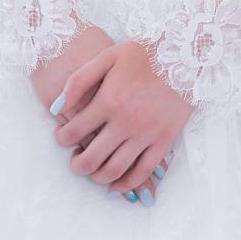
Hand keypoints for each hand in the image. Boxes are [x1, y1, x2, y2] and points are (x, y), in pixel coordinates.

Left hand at [30, 27, 174, 201]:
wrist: (184, 57)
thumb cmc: (144, 55)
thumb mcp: (108, 56)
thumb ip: (79, 80)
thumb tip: (56, 108)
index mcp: (109, 100)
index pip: (75, 131)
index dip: (63, 138)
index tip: (63, 137)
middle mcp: (126, 122)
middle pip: (92, 159)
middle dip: (77, 165)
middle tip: (75, 161)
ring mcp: (146, 134)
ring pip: (115, 170)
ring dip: (98, 177)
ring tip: (92, 171)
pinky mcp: (164, 141)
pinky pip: (142, 172)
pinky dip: (126, 184)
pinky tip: (116, 184)